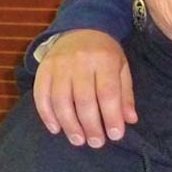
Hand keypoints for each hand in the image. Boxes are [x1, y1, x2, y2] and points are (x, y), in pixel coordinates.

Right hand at [33, 30, 136, 146]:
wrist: (81, 28)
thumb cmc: (105, 53)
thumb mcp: (122, 68)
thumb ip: (125, 94)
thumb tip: (130, 120)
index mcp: (104, 60)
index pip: (108, 93)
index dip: (111, 116)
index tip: (116, 135)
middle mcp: (80, 61)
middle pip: (84, 99)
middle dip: (91, 125)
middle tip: (96, 143)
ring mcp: (59, 65)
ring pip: (61, 100)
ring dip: (69, 124)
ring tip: (78, 140)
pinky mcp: (43, 69)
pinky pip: (41, 95)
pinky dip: (47, 115)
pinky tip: (56, 129)